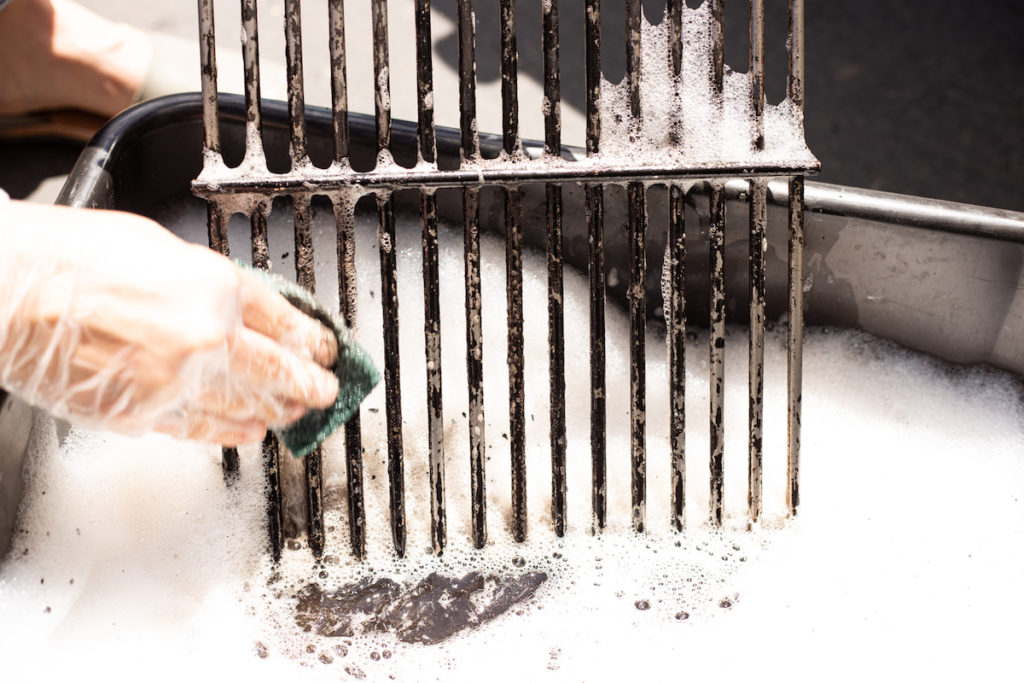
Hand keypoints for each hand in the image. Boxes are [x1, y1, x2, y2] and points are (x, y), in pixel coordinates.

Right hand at [0, 201, 338, 445]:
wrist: (8, 291)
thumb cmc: (69, 258)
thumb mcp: (159, 246)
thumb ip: (205, 281)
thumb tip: (232, 304)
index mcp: (215, 287)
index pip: (281, 319)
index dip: (310, 338)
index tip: (324, 348)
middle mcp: (205, 338)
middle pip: (276, 370)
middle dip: (310, 383)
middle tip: (328, 389)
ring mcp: (177, 382)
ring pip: (245, 406)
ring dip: (277, 412)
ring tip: (297, 413)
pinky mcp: (143, 414)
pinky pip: (201, 429)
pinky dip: (231, 432)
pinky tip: (248, 432)